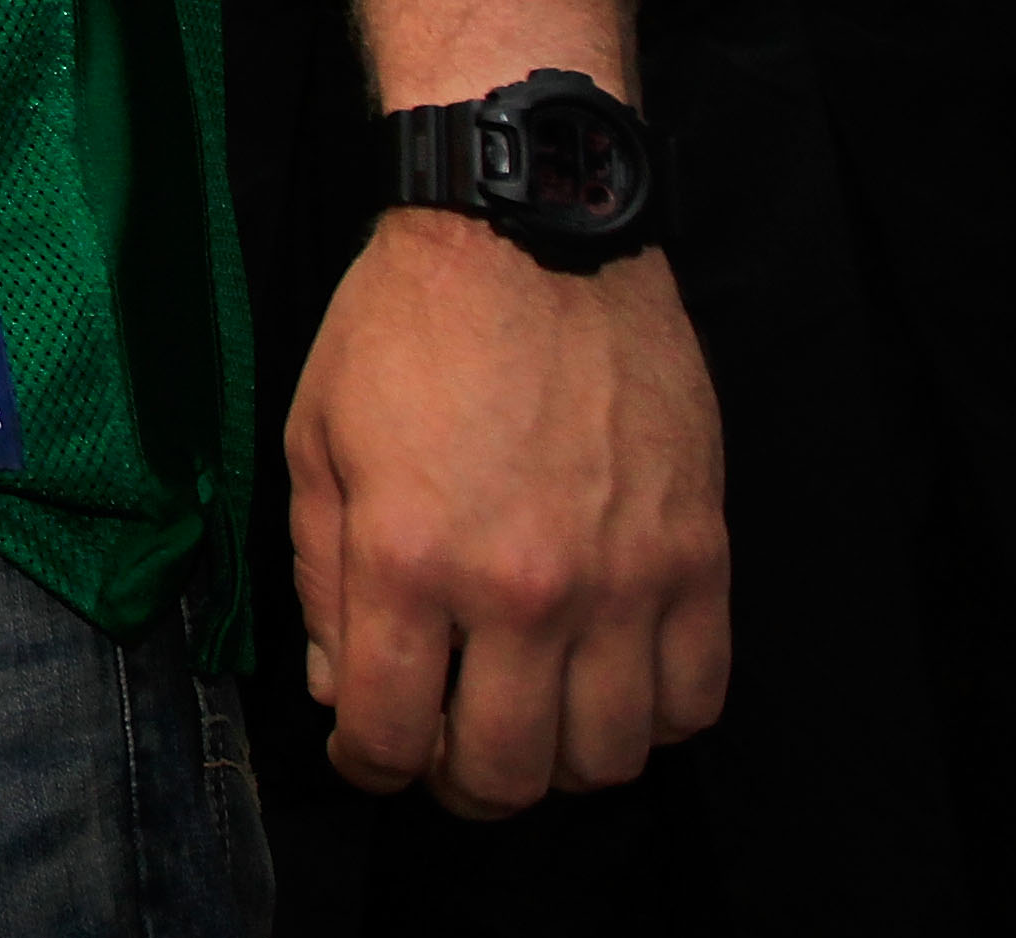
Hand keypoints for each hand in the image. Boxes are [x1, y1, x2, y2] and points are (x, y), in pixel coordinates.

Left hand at [289, 211, 727, 814]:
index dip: (368, 766)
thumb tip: (339, 685)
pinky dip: (651, 718)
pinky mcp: (699, 556)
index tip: (367, 750)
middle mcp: (522, 588)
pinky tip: (608, 682)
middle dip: (461, 782)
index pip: (389, 735)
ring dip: (559, 759)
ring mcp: (623, 579)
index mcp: (410, 558)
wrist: (532, 232)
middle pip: (506, 772)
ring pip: (605, 758)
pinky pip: (695, 698)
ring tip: (530, 714)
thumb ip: (323, 577)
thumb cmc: (409, 326)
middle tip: (447, 747)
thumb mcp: (316, 439)